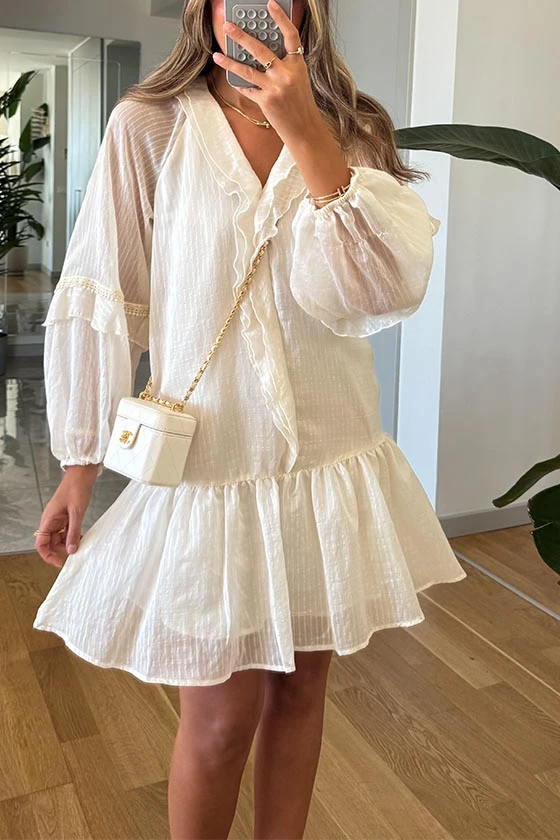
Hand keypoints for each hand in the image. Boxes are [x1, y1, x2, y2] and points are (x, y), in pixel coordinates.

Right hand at [34, 464, 97, 567]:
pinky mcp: (66, 515)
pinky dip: (73, 535)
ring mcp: (58, 518)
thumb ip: (73, 533)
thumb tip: (71, 550)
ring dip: (68, 542)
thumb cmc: (77, 488)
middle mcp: (51, 520)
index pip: (41, 543)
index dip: (48, 555)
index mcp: (48, 520)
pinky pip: (66, 530)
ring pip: (59, 537)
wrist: (82, 474)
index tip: (59, 562)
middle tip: (76, 550)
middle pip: (51, 542)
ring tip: (81, 541)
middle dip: (62, 549)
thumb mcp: (77, 513)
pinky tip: (82, 535)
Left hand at [213, 0, 322, 142]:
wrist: (304, 129)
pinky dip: (240, 84)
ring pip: (247, 70)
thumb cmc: (301, 105)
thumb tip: (264, 54)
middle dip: (242, 36)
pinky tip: (233, 79)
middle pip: (260, 49)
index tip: (270, 5)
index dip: (281, 18)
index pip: (290, 35)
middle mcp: (286, 74)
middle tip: (229, 27)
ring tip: (218, 55)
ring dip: (230, 61)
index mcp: (297, 65)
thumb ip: (285, 65)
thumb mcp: (299, 80)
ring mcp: (275, 87)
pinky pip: (248, 89)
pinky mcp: (266, 101)